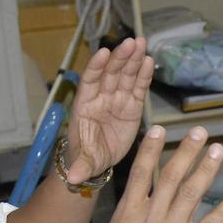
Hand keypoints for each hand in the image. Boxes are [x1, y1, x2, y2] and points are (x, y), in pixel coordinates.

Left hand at [65, 37, 153, 184]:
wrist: (97, 161)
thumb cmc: (86, 157)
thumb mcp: (84, 163)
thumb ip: (81, 167)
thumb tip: (73, 179)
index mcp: (85, 106)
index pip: (90, 82)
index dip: (96, 67)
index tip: (104, 53)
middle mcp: (101, 98)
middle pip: (110, 73)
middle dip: (120, 58)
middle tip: (130, 43)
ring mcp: (117, 100)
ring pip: (125, 76)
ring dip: (133, 59)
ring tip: (141, 43)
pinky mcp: (131, 106)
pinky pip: (138, 87)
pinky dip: (143, 75)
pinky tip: (149, 61)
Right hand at [90, 125, 222, 222]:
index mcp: (128, 211)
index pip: (141, 172)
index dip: (151, 149)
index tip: (161, 129)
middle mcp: (150, 216)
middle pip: (171, 175)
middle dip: (186, 151)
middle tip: (200, 131)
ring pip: (191, 193)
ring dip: (206, 170)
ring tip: (218, 150)